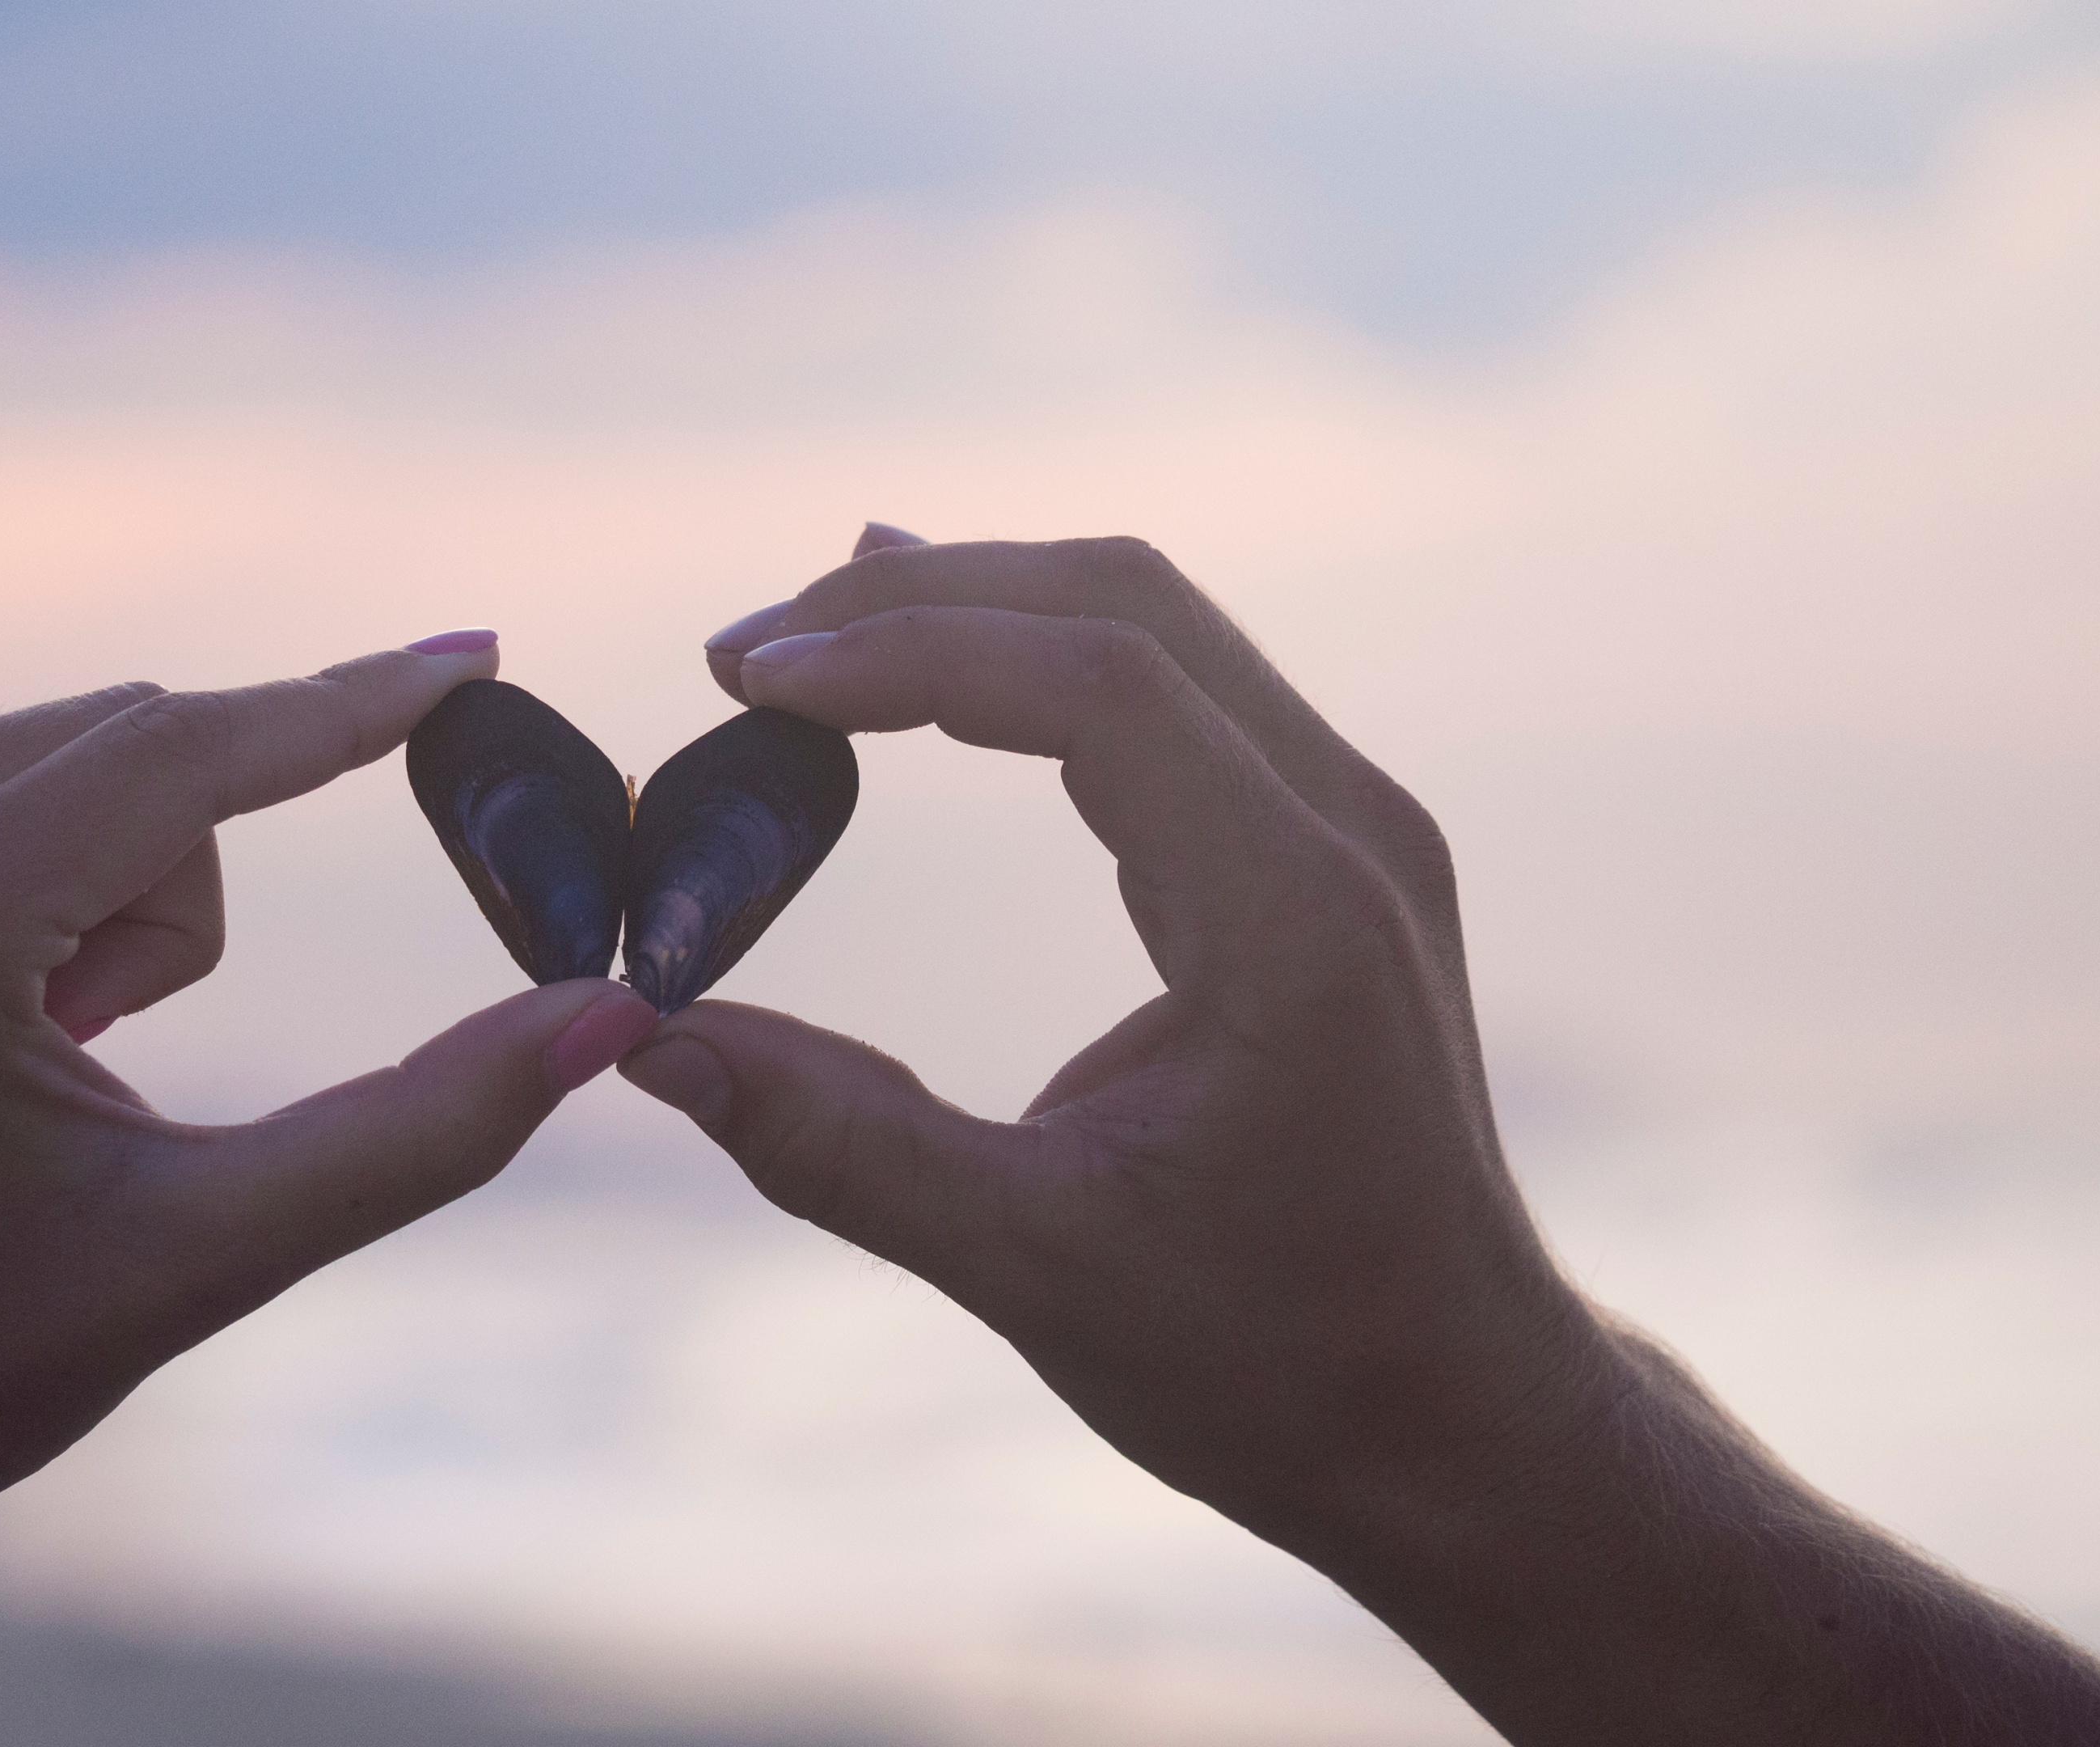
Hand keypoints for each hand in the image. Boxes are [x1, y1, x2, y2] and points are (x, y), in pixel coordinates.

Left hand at [0, 643, 660, 1505]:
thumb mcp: (214, 1251)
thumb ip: (425, 1128)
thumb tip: (609, 1019)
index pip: (181, 751)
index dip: (347, 706)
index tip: (474, 659)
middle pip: (129, 742)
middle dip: (180, 888)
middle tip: (105, 1048)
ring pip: (56, 748)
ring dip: (104, 876)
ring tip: (40, 1046)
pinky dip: (20, 867)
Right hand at [637, 531, 2099, 1745]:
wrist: (1461, 1420)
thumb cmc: (1275, 1363)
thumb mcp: (1033, 1266)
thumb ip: (834, 1141)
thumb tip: (639, 1039)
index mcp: (1295, 919)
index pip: (1095, 683)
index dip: (907, 651)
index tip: (747, 679)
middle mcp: (1348, 835)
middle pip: (1125, 606)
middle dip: (922, 599)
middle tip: (742, 650)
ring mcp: (1355, 834)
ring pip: (1156, 629)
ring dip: (979, 612)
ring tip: (805, 641)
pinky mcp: (1331, 861)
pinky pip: (1181, 694)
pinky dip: (1043, 663)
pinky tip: (940, 670)